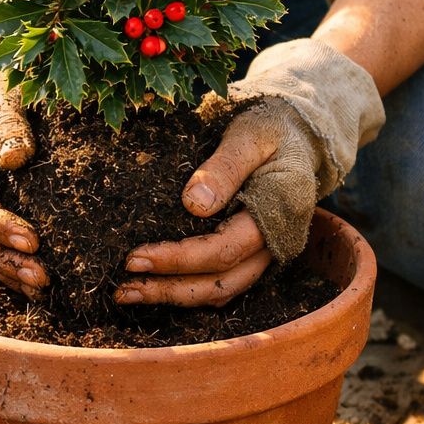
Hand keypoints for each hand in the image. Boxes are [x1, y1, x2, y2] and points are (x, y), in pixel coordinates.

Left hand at [117, 39, 384, 307]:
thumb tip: (193, 204)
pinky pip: (223, 283)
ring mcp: (266, 252)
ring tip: (130, 293)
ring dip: (177, 296)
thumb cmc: (273, 126)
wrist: (300, 134)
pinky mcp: (254, 252)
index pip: (223, 251)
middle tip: (123, 288)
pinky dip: (190, 288)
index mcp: (278, 214)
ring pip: (223, 290)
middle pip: (221, 284)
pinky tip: (157, 284)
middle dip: (170, 289)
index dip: (177, 259)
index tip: (135, 257)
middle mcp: (275, 242)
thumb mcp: (250, 134)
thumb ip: (225, 166)